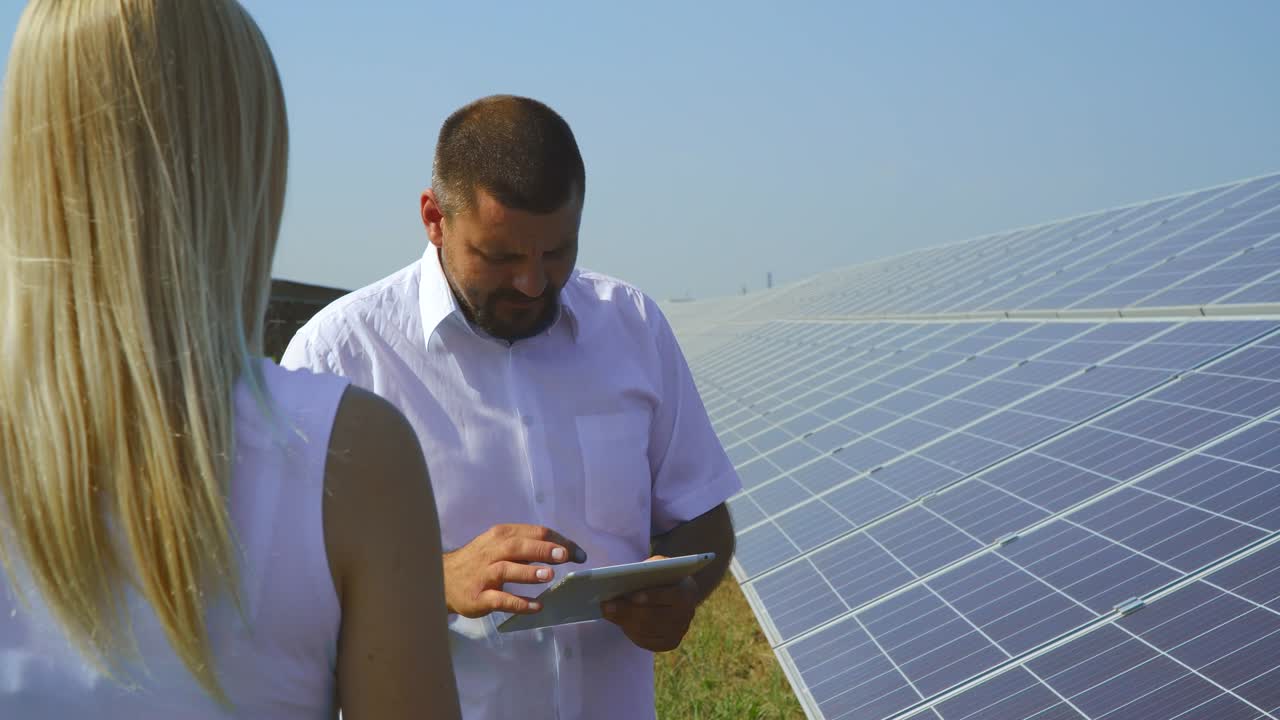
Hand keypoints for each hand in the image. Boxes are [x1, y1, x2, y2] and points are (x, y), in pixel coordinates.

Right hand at [444, 524, 585, 617]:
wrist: (443, 579)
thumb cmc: (480, 560)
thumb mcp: (499, 545)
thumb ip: (526, 545)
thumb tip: (561, 548)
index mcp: (501, 535)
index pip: (534, 533)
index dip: (558, 541)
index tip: (578, 553)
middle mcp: (492, 552)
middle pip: (519, 546)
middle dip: (543, 550)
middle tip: (565, 556)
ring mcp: (484, 575)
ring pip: (507, 570)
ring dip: (529, 572)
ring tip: (549, 576)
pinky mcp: (479, 597)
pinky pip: (501, 600)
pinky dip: (519, 603)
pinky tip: (537, 606)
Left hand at [600, 555, 698, 651]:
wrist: (673, 591)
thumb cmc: (661, 575)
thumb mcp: (658, 565)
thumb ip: (648, 568)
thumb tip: (625, 576)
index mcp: (688, 591)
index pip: (674, 596)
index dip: (654, 596)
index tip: (632, 596)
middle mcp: (687, 614)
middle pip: (656, 617)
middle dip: (629, 611)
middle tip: (607, 605)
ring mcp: (679, 631)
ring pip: (648, 630)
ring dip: (624, 621)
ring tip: (607, 612)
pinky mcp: (669, 643)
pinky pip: (646, 641)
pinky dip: (630, 631)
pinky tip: (617, 621)